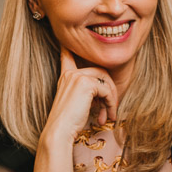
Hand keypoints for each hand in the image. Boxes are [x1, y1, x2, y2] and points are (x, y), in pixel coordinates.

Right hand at [33, 49, 117, 171]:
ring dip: (112, 99)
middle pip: (100, 72)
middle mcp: (71, 73)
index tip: (66, 40)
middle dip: (109, 91)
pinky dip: (112, 104)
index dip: (69, 48)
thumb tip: (105, 95)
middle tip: (110, 110)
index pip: (67, 56)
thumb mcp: (77, 104)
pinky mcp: (86, 84)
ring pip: (106, 81)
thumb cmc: (68, 123)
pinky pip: (107, 91)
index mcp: (65, 77)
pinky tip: (108, 116)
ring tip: (110, 115)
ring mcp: (78, 76)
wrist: (59, 131)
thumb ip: (88, 94)